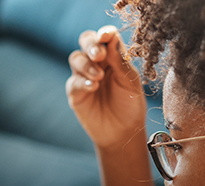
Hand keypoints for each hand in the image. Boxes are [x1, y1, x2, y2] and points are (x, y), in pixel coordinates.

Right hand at [66, 25, 147, 149]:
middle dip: (90, 44)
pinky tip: (93, 87)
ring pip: (76, 58)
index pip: (106, 37)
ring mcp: (84, 76)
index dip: (105, 33)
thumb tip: (111, 38)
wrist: (123, 132)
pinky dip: (82, 82)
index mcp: (113, 56)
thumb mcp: (130, 82)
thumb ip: (120, 61)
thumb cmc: (130, 105)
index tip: (106, 36)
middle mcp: (97, 63)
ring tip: (99, 77)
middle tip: (99, 55)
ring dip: (86, 64)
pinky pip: (74, 81)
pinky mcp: (76, 92)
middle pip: (86, 41)